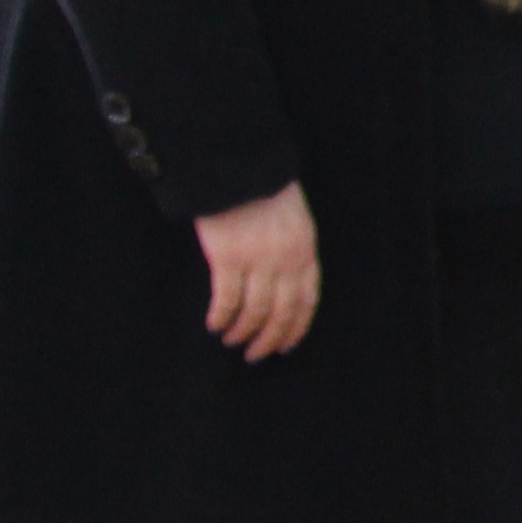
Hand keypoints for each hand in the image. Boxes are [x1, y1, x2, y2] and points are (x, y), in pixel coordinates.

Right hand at [195, 183, 320, 361]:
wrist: (239, 166)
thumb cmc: (263, 189)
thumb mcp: (294, 219)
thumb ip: (293, 250)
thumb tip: (284, 283)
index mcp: (306, 249)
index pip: (307, 299)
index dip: (296, 327)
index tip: (285, 346)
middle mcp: (287, 260)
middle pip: (283, 311)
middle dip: (269, 338)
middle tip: (255, 355)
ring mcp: (259, 261)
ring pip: (255, 311)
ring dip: (243, 332)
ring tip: (231, 342)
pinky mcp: (229, 259)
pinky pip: (227, 300)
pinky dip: (222, 317)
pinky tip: (214, 325)